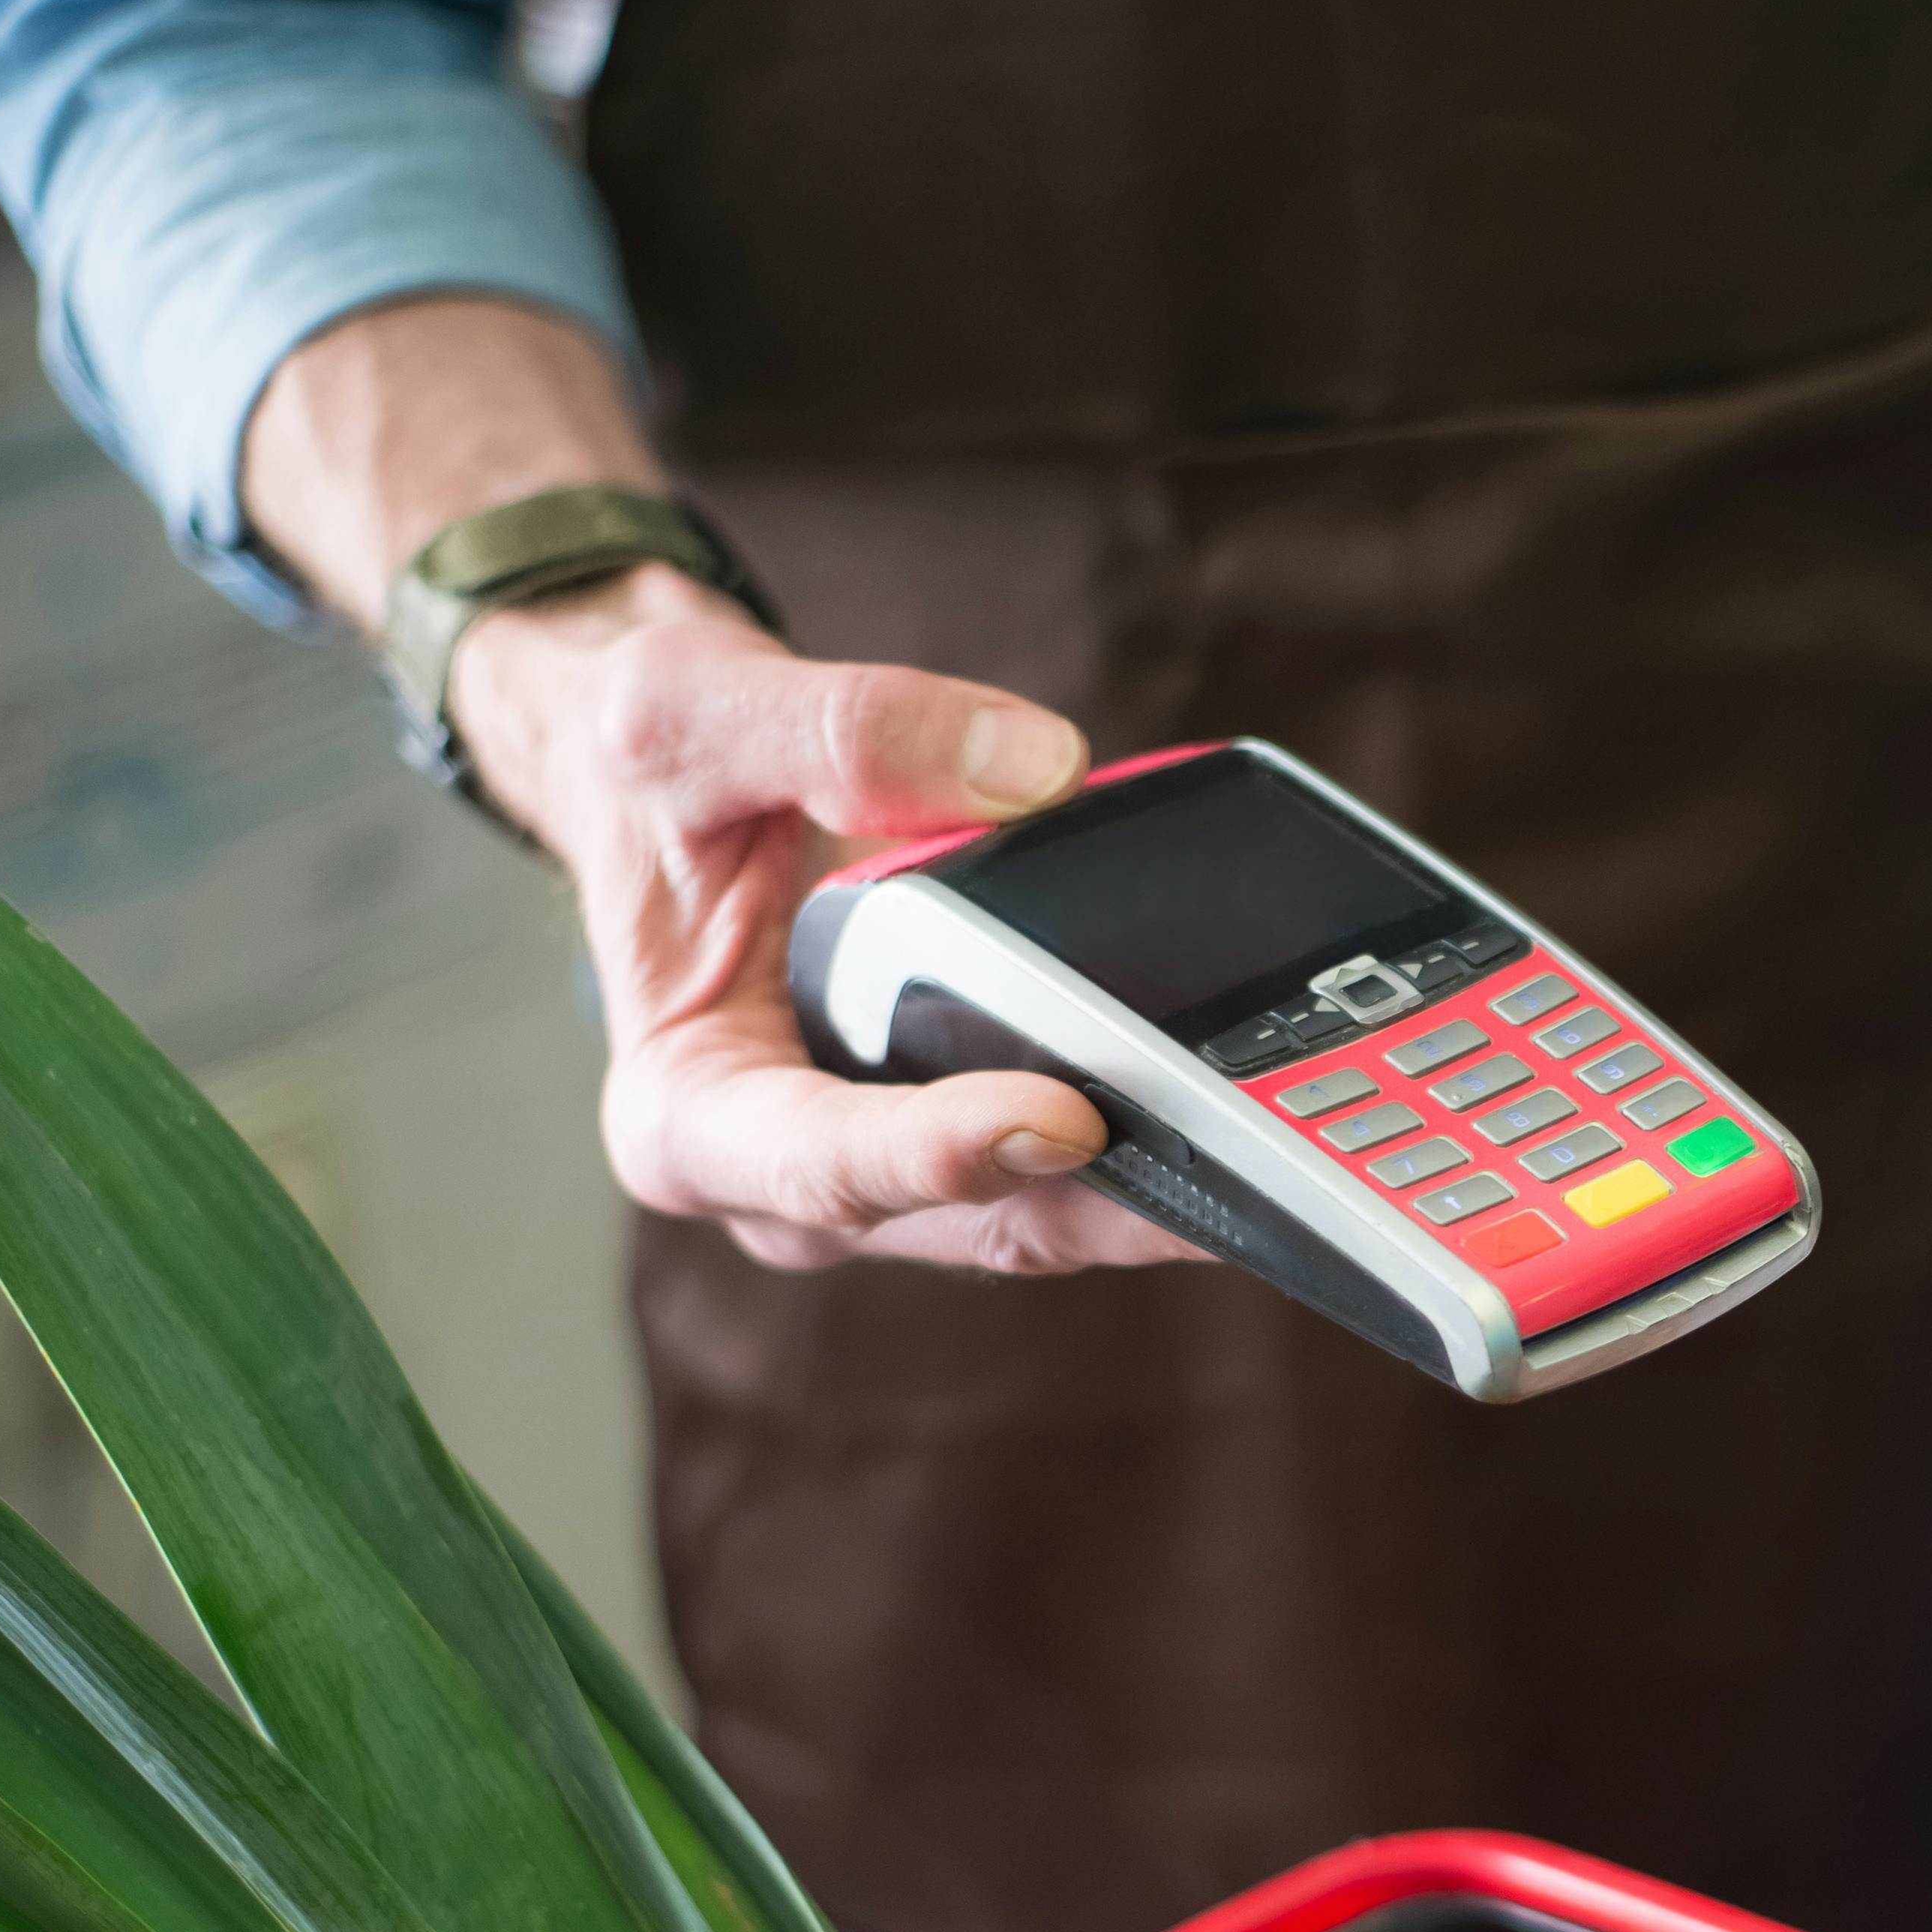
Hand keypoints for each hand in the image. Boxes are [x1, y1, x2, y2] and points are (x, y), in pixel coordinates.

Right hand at [455, 569, 1205, 1274]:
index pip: (821, 1164)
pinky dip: (1159, 1136)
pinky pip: (1076, 1169)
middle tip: (1234, 1152)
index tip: (1058, 1117)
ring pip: (1044, 1213)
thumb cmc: (650, 772)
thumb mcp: (690, 714)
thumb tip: (1035, 767)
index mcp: (687, 1117)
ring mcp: (886, 1178)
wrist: (664, 786)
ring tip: (1282, 1146)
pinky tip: (1250, 1099)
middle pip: (967, 1216)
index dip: (940, 1153)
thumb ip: (846, 729)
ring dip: (1159, 1187)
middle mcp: (786, 1182)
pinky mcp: (963, 1141)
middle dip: (1102, 1195)